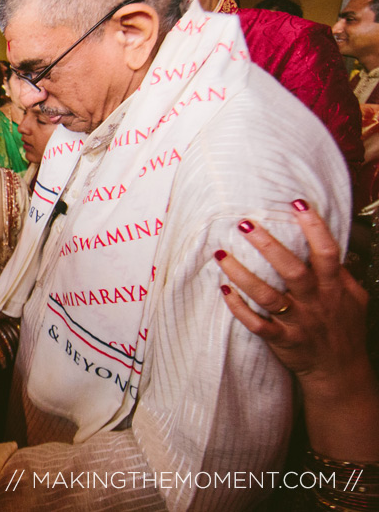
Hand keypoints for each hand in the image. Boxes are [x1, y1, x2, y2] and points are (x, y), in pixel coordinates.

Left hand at [214, 200, 369, 387]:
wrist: (341, 372)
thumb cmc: (344, 329)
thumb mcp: (354, 299)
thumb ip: (339, 273)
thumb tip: (325, 242)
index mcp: (333, 288)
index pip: (327, 253)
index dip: (314, 227)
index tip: (297, 203)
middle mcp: (315, 302)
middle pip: (292, 270)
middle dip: (268, 246)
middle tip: (244, 224)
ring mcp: (297, 322)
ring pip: (267, 296)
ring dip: (242, 274)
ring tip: (221, 254)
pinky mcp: (282, 340)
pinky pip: (257, 325)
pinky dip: (239, 309)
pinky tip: (223, 290)